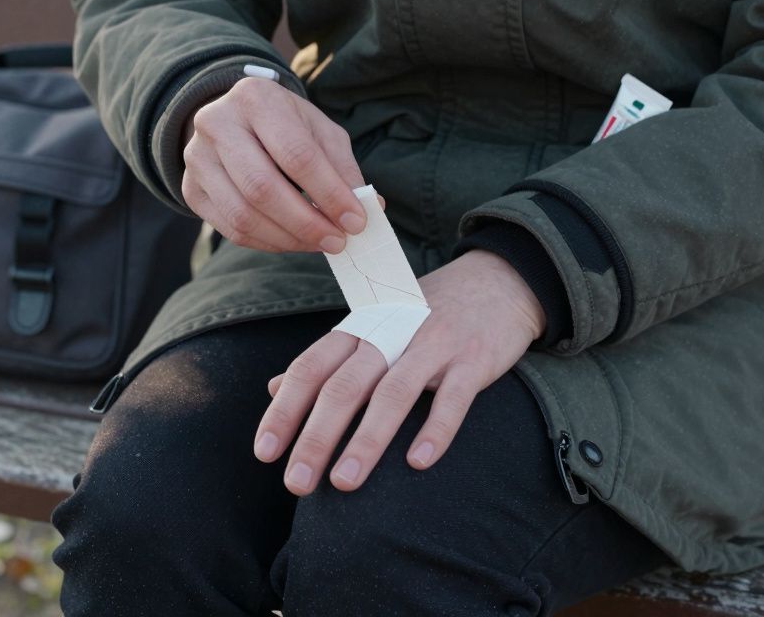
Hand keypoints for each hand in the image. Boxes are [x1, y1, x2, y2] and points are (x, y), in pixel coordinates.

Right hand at [181, 77, 366, 253]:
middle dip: (306, 223)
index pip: (295, 154)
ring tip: (320, 244)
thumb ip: (342, 167)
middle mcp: (216, 123)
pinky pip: (230, 229)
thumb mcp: (318, 131)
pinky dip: (268, 243)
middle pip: (262, 187)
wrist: (233, 120)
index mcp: (255, 98)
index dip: (329, 193)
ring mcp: (197, 158)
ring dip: (288, 239)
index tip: (356, 221)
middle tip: (338, 241)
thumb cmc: (284, 125)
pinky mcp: (191, 189)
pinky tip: (293, 241)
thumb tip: (368, 208)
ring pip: (242, 215)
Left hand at [253, 249, 548, 494]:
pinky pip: (453, 398)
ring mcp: (433, 344)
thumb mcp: (372, 326)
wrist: (499, 280)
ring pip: (393, 393)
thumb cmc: (425, 313)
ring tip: (344, 482)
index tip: (264, 452)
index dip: (285, 410)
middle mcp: (391, 332)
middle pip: (344, 386)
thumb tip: (275, 389)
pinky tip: (417, 462)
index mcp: (361, 326)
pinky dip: (436, 429)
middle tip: (296, 484)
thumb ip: (326, 359)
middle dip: (316, 437)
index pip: (311, 368)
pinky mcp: (473, 359)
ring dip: (366, 440)